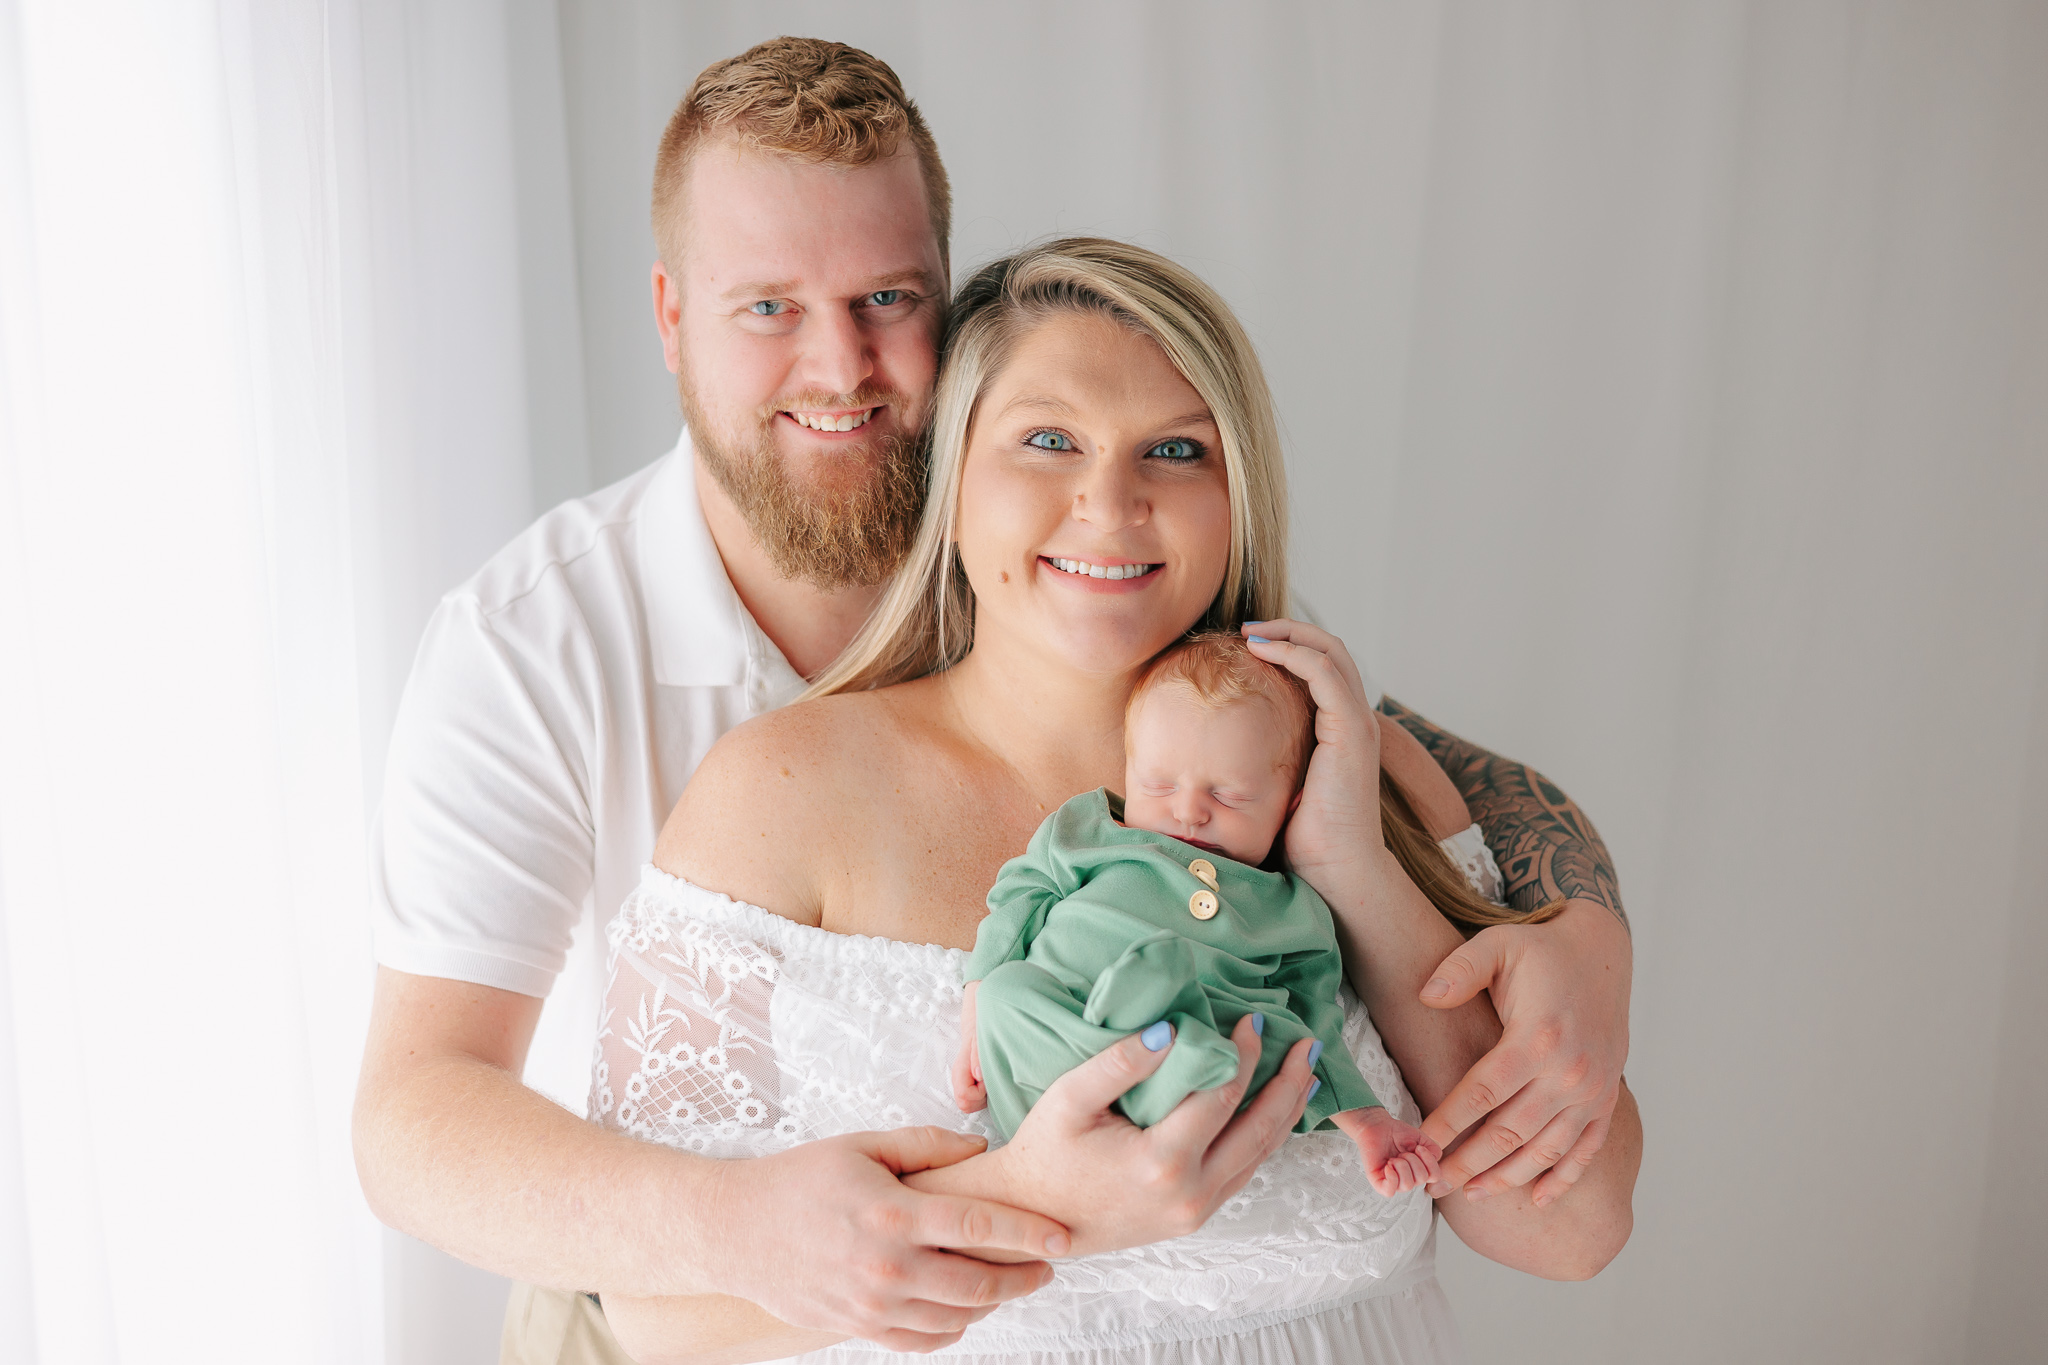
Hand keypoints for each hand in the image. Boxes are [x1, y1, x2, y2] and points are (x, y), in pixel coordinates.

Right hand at [703, 1126, 1069, 1351]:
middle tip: (1047, 1265)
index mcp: (892, 1212)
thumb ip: (925, 1144)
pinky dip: (954, 1329)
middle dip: (1023, 1276)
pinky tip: (967, 1309)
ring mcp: (872, 1304)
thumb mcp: (861, 1145)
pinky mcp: (857, 1327)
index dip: (1029, 1233)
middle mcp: (886, 1266)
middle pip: (978, 1284)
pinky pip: (922, 1341)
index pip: (980, 1227)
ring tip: (1011, 1282)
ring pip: (956, 1318)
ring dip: (993, 1303)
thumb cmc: (797, 1179)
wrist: (734, 1229)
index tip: (1063, 1236)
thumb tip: (979, 1145)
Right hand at [933, 1015, 1317, 1255]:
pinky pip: (1243, 1174)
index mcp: (1161, 1163)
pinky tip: (1274, 1113)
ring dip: (1286, 1113)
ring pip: (1258, 1157)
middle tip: (1307, 1044)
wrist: (1032, 1216)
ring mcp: (1195, 1212)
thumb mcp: (1069, 1098)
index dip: (1242, 1054)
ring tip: (1305, 1074)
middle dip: (1287, 1083)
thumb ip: (1120, 1061)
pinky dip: (1265, 1140)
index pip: (1220, 1097)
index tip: (1253, 1020)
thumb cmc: (1046, 1152)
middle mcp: (1189, 1195)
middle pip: (1258, 1131)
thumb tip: (1171, 1029)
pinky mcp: (1194, 1218)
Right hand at [953, 982, 986, 1112]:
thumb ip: (977, 1053)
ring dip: (987, 1091)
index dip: (978, 1094)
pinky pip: (981, 1092)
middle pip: (967, 1104)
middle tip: (994, 1075)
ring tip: (997, 1069)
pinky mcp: (978, 1073)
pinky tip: (997, 1070)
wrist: (985, 1003)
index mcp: (962, 1066)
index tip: (988, 1078)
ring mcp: (970, 1074)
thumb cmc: (982, 1015)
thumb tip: (978, 1076)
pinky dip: (989, 1087)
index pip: (964, 1098)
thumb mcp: (980, 1031)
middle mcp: (965, 1073)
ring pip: (974, 1100)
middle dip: (982, 1096)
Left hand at [1237, 620, 1384, 879]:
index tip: (1244, 646)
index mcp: (1340, 729)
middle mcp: (1354, 720)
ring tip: (1249, 633)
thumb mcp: (1278, 785)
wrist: (1334, 869)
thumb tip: (1221, 748)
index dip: (1287, 647)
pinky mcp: (1351, 730)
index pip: (1321, 668)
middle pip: (1329, 649)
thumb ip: (1266, 758)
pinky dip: (1294, 653)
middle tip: (1245, 628)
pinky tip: (1260, 651)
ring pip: (1330, 651)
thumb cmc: (1303, 839)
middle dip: (1287, 630)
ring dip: (1289, 633)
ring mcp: (1357, 723)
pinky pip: (1325, 673)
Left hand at [1332, 1106, 1443, 1196]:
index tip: (1418, 1147)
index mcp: (1420, 1171)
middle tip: (1402, 1151)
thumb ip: (1434, 1150)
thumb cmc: (1397, 1134)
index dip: (1429, 1161)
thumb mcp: (1422, 1139)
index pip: (1435, 1177)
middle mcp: (1409, 1179)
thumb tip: (1436, 1161)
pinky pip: (1389, 1191)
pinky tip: (1388, 1165)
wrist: (1377, 1125)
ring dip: (1402, 1166)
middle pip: (1421, 1179)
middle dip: (1413, 1160)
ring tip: (1394, 1157)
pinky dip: (1391, 1178)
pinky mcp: (1378, 1182)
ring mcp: (1393, 1182)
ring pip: (1407, 1185)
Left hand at [1418, 899, 1631, 1206]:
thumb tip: (1426, 996)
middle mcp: (1569, 1071)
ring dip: (1507, 1178)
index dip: (1448, 1124)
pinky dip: (1563, 1179)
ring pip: (1545, 1150)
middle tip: (1432, 1182)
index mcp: (1537, 1037)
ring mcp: (1592, 1090)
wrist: (1604, 953)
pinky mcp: (1607, 1099)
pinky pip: (1586, 1150)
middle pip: (1509, 1132)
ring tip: (1470, 1194)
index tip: (1419, 1145)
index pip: (1482, 1094)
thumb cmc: (1542, 951)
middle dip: (1467, 1163)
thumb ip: (1459, 969)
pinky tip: (1536, 1199)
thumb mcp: (1497, 945)